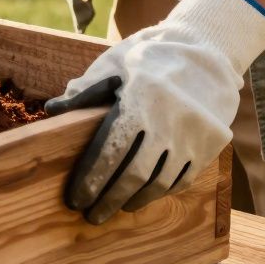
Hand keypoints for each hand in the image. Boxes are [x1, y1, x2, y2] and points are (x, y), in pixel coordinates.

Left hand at [45, 0, 264, 223]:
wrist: (207, 49)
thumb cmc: (149, 56)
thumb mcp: (115, 64)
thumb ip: (85, 91)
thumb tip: (52, 110)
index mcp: (141, 97)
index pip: (110, 149)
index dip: (91, 177)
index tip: (75, 198)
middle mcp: (170, 119)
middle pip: (134, 173)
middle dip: (108, 197)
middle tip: (90, 214)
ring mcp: (194, 134)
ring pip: (159, 181)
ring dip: (133, 199)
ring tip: (115, 208)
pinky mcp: (212, 143)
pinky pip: (182, 178)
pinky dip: (159, 191)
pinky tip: (142, 196)